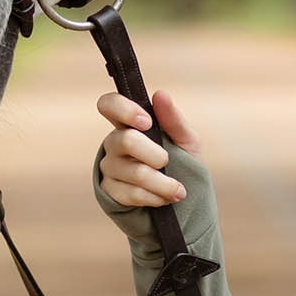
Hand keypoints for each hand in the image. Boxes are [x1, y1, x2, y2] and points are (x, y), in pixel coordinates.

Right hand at [96, 88, 202, 209]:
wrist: (184, 201)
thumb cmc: (183, 162)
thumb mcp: (186, 140)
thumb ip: (174, 119)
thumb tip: (160, 94)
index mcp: (129, 123)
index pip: (109, 104)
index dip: (124, 109)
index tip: (147, 122)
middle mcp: (114, 142)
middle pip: (125, 140)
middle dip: (155, 155)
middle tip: (168, 162)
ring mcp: (109, 167)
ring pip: (134, 172)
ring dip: (163, 184)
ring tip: (178, 191)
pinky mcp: (110, 191)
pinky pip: (131, 194)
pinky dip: (154, 197)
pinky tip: (164, 199)